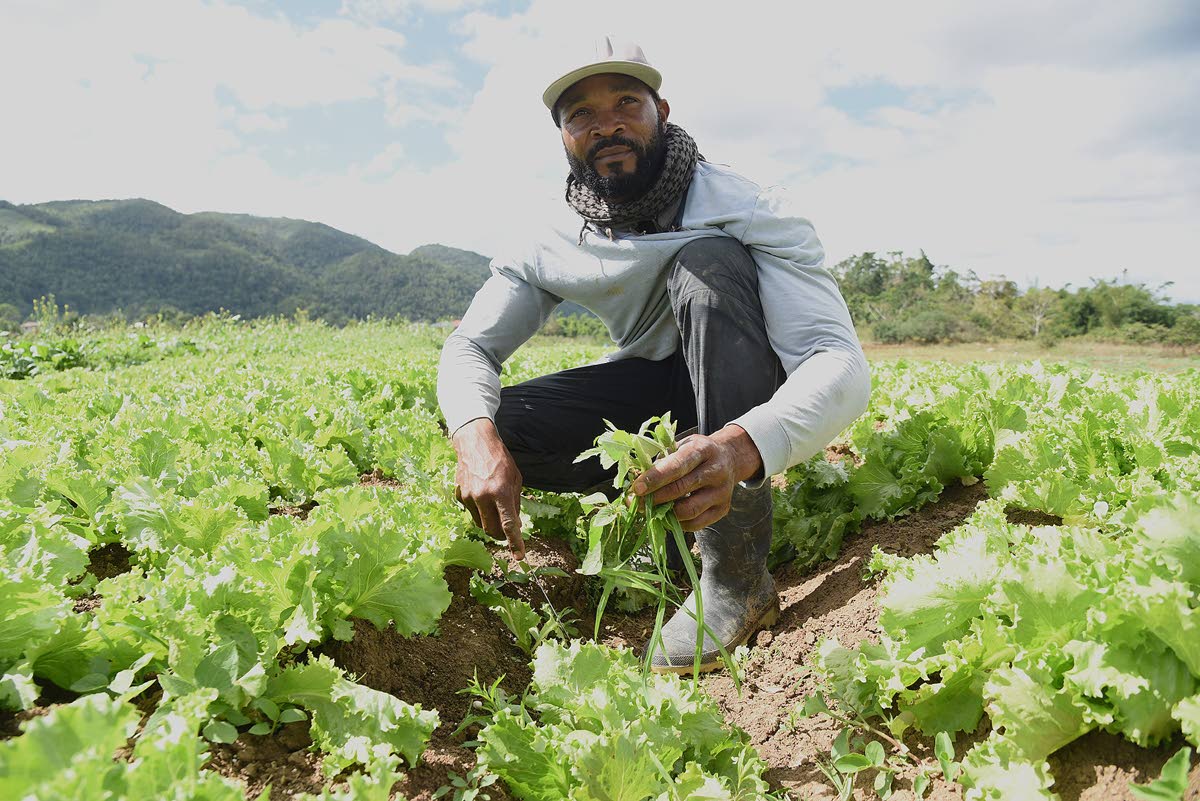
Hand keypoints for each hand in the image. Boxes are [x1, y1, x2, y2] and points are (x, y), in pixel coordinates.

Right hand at [452, 418, 524, 559]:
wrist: (475, 443)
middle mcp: (483, 497)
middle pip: (492, 529)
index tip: (519, 555)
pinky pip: (472, 512)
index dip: (514, 542)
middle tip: (507, 532)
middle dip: (501, 534)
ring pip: (481, 524)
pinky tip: (483, 496)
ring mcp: (469, 497)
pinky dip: (480, 511)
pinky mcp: (460, 496)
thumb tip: (515, 526)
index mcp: (501, 492)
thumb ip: (515, 504)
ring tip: (495, 508)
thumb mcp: (515, 479)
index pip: (508, 524)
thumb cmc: (500, 460)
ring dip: (490, 523)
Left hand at [629, 425, 762, 531]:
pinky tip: (667, 514)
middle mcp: (716, 470)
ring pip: (688, 510)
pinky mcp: (723, 509)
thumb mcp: (681, 446)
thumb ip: (661, 460)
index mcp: (703, 450)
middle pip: (681, 489)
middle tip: (635, 501)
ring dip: (664, 513)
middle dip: (654, 498)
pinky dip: (677, 522)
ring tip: (650, 509)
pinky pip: (695, 523)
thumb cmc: (696, 453)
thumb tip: (636, 478)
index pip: (677, 466)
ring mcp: (721, 492)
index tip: (636, 488)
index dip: (655, 478)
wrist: (729, 459)